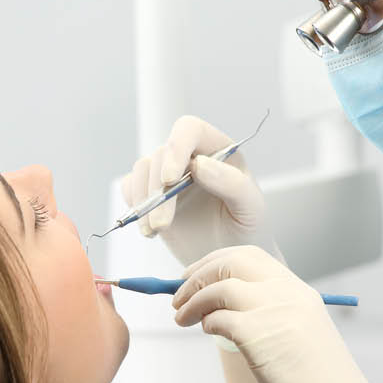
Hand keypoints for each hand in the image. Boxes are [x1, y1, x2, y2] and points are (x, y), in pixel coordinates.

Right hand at [121, 115, 279, 267]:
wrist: (225, 253)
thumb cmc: (243, 228)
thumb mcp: (251, 209)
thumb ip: (233, 184)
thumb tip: (200, 165)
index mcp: (218, 150)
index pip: (190, 130)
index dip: (176, 147)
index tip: (170, 179)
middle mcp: (191, 156)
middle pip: (162, 155)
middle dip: (158, 192)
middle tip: (163, 224)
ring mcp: (169, 173)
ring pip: (143, 170)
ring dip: (145, 202)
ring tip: (157, 229)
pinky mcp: (151, 192)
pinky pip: (131, 188)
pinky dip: (135, 208)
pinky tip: (151, 230)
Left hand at [172, 246, 382, 382]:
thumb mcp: (300, 338)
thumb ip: (270, 317)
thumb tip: (220, 310)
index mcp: (300, 292)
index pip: (250, 258)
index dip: (216, 262)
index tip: (196, 276)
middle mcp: (289, 294)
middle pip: (232, 262)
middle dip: (198, 273)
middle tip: (178, 293)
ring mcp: (276, 312)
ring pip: (220, 286)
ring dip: (192, 299)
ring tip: (181, 318)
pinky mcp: (261, 336)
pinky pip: (219, 318)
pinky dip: (206, 322)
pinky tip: (208, 333)